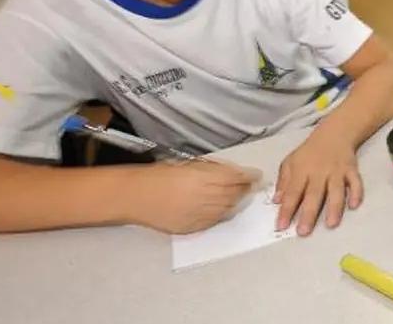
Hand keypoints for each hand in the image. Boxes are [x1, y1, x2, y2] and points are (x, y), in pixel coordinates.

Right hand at [129, 161, 258, 233]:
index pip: (236, 178)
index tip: (256, 176)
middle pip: (235, 194)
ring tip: (235, 196)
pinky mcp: (193, 227)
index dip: (249, 177)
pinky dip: (221, 214)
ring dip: (234, 202)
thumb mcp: (188, 164)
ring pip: (228, 208)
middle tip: (248, 186)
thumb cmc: (158, 176)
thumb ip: (211, 170)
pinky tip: (220, 208)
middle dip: (244, 189)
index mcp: (204, 177)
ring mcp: (200, 214)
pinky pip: (214, 221)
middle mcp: (205, 197)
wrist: (136, 196)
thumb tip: (231, 172)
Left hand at [274, 128, 362, 235]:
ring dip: (334, 207)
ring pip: (336, 191)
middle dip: (308, 214)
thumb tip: (277, 201)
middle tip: (303, 232)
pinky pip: (356, 182)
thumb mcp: (290, 162)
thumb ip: (284, 182)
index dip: (287, 209)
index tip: (281, 226)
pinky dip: (356, 193)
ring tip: (331, 224)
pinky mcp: (352, 170)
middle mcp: (319, 172)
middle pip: (314, 195)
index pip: (293, 192)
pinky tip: (354, 205)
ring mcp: (337, 171)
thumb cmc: (309, 152)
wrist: (334, 134)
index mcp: (301, 170)